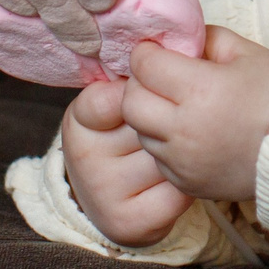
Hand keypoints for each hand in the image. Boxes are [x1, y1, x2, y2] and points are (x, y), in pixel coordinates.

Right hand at [60, 76, 193, 246]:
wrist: (121, 197)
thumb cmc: (129, 135)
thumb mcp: (121, 98)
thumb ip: (139, 73)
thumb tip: (173, 45)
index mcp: (79, 120)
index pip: (115, 95)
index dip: (145, 93)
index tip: (156, 94)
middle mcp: (84, 158)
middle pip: (149, 127)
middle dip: (172, 121)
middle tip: (177, 123)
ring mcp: (104, 192)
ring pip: (166, 159)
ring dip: (185, 153)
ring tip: (182, 149)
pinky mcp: (128, 223)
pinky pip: (178, 194)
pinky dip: (189, 184)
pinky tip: (183, 177)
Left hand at [121, 27, 268, 201]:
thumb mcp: (247, 53)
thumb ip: (206, 39)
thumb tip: (176, 40)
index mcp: (200, 90)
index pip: (144, 65)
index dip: (147, 52)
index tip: (157, 51)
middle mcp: (184, 129)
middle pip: (131, 102)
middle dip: (140, 84)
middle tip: (160, 79)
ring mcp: (183, 161)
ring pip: (140, 132)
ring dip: (151, 116)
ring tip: (178, 108)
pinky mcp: (188, 183)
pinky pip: (158, 159)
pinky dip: (166, 144)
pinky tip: (190, 134)